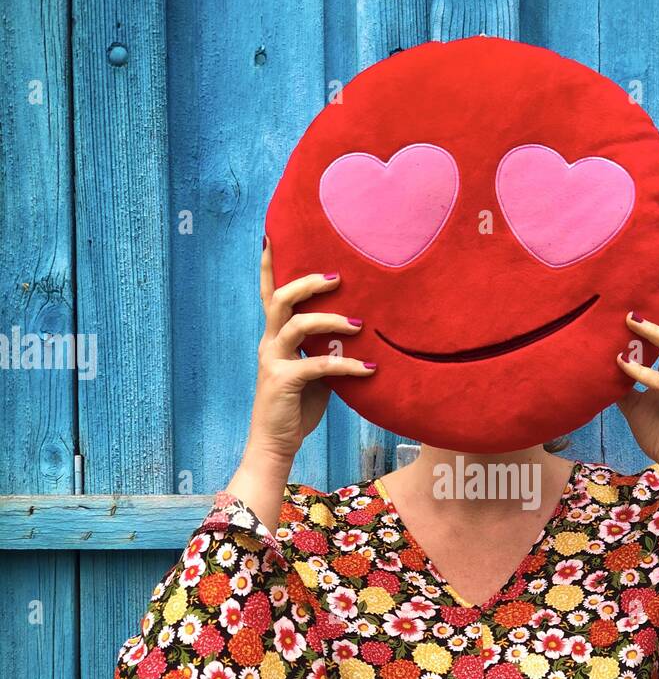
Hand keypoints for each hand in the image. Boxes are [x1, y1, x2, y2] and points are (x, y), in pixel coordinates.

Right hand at [246, 237, 374, 467]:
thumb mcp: (313, 371)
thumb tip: (354, 330)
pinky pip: (318, 366)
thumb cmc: (297, 405)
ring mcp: (273, 362)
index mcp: (274, 336)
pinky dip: (346, 365)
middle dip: (308, 283)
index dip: (271, 265)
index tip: (273, 235)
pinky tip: (369, 369)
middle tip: (337, 277)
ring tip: (359, 324)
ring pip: (297, 326)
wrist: (276, 443)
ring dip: (330, 320)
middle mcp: (269, 343)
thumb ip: (324, 348)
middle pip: (281, 299)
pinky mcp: (283, 382)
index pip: (269, 293)